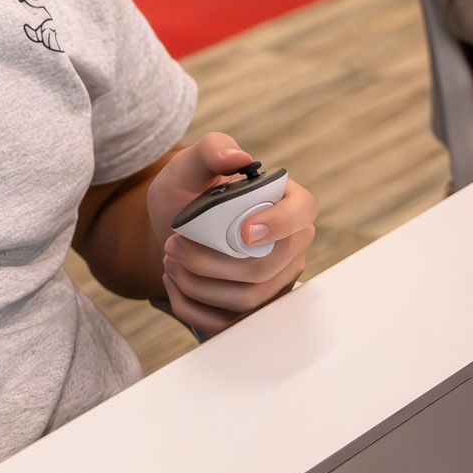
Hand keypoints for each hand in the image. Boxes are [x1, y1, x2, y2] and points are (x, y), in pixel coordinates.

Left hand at [152, 133, 317, 337]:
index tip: (242, 232)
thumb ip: (210, 151)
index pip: (303, 214)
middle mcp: (291, 244)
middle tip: (173, 246)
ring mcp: (276, 280)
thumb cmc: (185, 196)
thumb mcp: (186, 168)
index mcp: (287, 202)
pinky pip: (229, 322)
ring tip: (170, 261)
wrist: (171, 234)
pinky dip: (193, 306)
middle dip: (212, 263)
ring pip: (248, 298)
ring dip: (198, 284)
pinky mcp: (254, 309)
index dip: (280, 225)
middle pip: (270, 268)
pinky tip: (174, 284)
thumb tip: (237, 157)